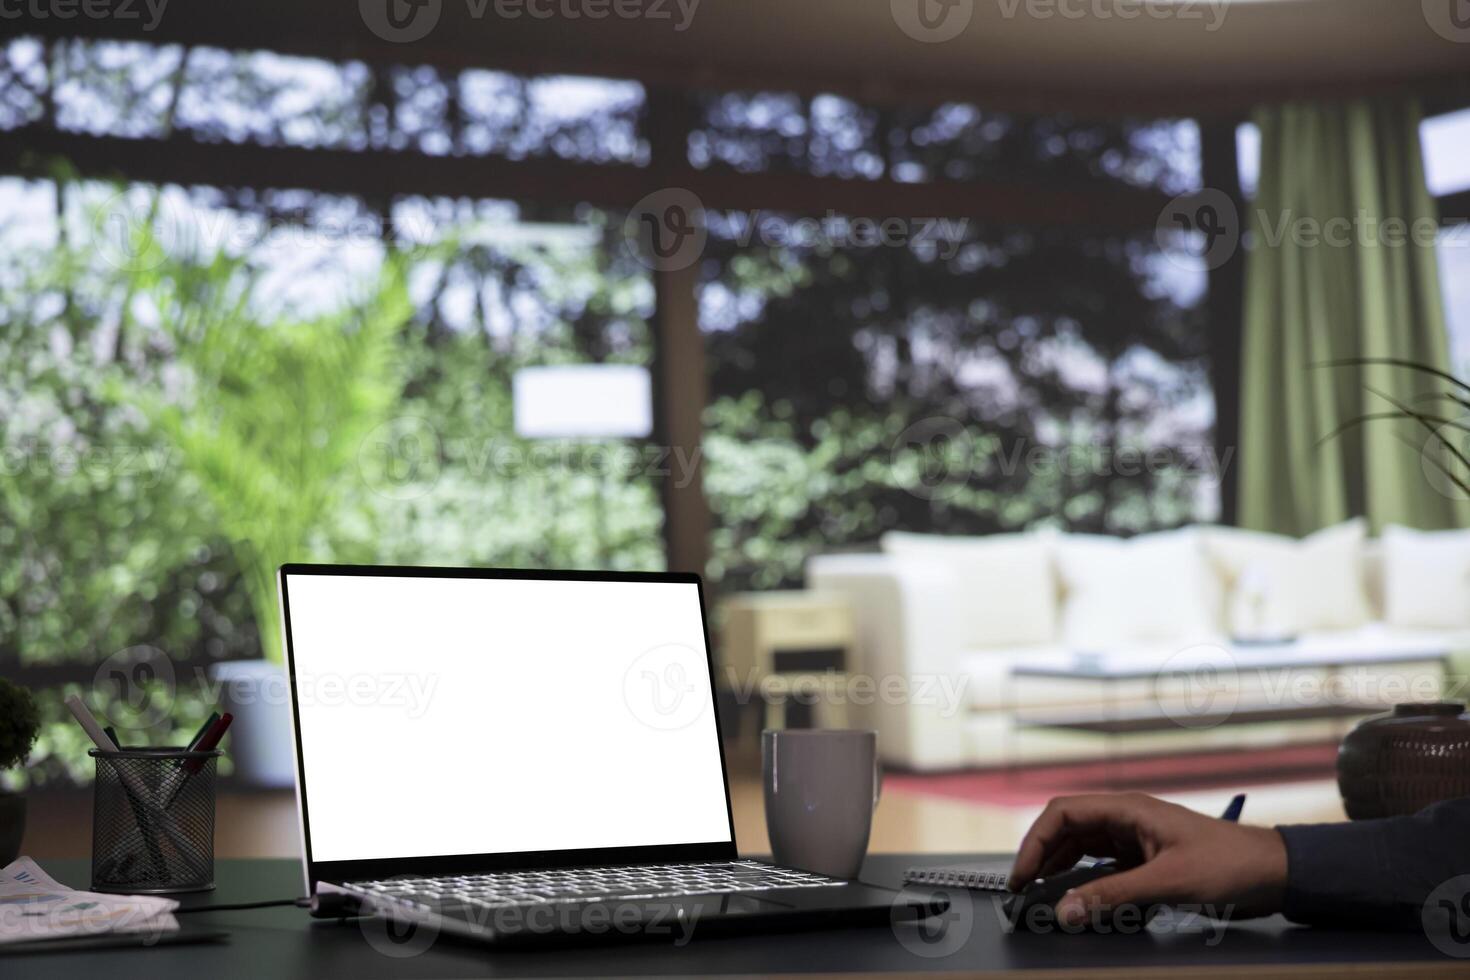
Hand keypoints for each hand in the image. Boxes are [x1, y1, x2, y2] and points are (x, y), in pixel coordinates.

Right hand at [1009, 792, 1287, 925]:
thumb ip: (1113, 896)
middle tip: (1023, 889)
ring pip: (1081, 848)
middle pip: (1067, 830)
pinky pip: (1102, 866)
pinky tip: (1078, 899)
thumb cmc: (1228, 865)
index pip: (1063, 813)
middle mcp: (1126, 819)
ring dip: (1060, 869)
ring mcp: (1134, 838)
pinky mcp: (1145, 858)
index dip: (1035, 841)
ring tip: (1042, 896)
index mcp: (1128, 809)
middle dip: (1041, 857)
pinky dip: (1083, 881)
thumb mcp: (1167, 882)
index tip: (1022, 874)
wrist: (1273, 872)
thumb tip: (1065, 912)